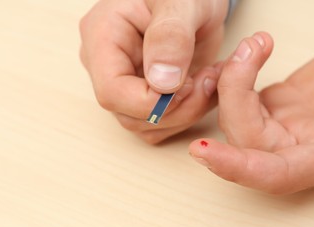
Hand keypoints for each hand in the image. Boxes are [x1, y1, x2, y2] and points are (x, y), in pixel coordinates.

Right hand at [79, 0, 228, 143]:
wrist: (196, 0)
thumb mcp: (182, 0)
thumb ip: (171, 35)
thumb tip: (162, 82)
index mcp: (102, 37)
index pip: (112, 92)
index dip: (152, 101)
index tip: (188, 84)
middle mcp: (108, 66)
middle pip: (130, 115)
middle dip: (177, 109)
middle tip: (208, 81)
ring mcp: (126, 84)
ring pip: (147, 126)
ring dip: (186, 113)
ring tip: (211, 80)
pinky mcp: (145, 96)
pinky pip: (161, 125)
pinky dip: (188, 115)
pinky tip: (205, 90)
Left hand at [189, 31, 313, 193]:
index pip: (274, 174)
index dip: (239, 168)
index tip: (204, 152)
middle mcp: (297, 146)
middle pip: (244, 137)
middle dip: (234, 94)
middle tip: (249, 50)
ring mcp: (281, 123)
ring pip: (237, 114)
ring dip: (232, 78)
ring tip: (254, 44)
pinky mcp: (273, 102)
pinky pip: (240, 94)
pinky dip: (236, 72)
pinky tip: (250, 49)